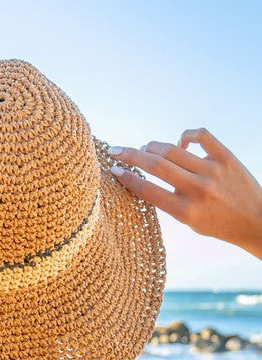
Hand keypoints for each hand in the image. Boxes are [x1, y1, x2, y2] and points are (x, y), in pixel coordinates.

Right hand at [108, 127, 261, 258]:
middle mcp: (198, 189)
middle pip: (155, 164)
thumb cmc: (218, 223)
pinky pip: (200, 136)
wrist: (256, 221)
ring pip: (172, 149)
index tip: (113, 169)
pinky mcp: (227, 157)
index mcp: (185, 211)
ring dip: (153, 146)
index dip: (126, 177)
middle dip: (130, 155)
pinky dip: (185, 136)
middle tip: (115, 150)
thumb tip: (149, 169)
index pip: (147, 189)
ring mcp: (213, 171)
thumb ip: (169, 200)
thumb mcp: (189, 221)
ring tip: (145, 149)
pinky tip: (180, 143)